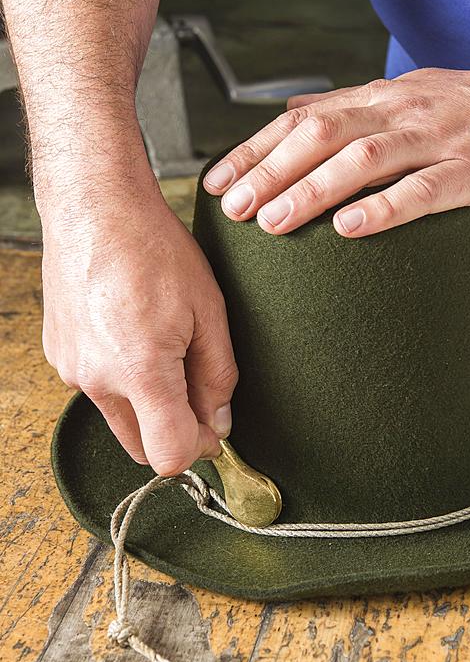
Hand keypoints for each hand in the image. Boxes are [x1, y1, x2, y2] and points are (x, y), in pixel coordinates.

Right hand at [41, 182, 236, 474]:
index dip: (200, 449)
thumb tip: (220, 423)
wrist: (95, 205)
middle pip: (141, 448)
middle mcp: (97, 379)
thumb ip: (217, 377)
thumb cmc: (154, 248)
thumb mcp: (208, 311)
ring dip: (146, 403)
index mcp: (140, 370)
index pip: (170, 456)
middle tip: (197, 391)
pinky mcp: (58, 354)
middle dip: (173, 432)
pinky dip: (120, 378)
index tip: (215, 427)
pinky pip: (97, 387)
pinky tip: (135, 332)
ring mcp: (71, 368)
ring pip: (118, 417)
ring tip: (165, 346)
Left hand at [203, 63, 469, 236]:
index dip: (255, 149)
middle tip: (232, 208)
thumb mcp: (409, 95)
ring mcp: (437, 138)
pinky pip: (424, 189)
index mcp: (382, 98)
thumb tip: (294, 114)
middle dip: (269, 171)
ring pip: (363, 159)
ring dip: (312, 190)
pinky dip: (384, 207)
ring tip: (273, 222)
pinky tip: (351, 228)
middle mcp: (401, 111)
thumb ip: (354, 107)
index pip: (302, 118)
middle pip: (321, 135)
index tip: (217, 181)